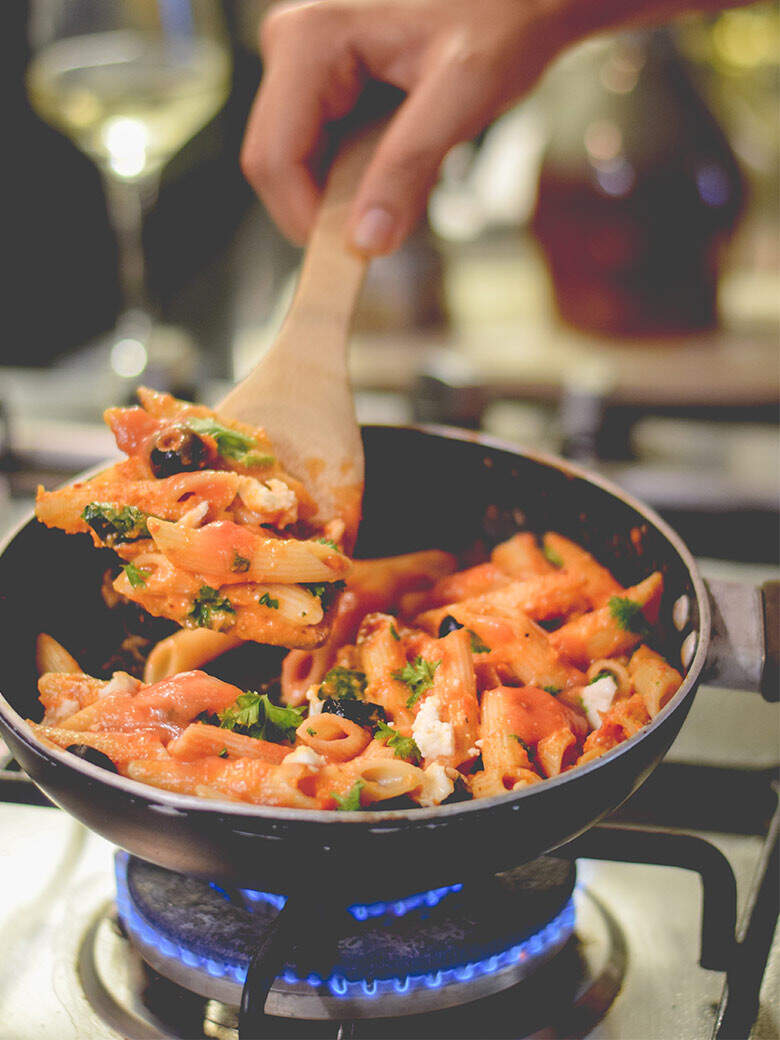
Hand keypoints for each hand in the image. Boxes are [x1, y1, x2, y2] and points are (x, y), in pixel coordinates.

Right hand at [241, 0, 565, 253]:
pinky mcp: (319, 89)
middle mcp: (291, 47)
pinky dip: (355, 181)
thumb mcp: (463, 94)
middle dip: (327, 208)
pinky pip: (318, 158)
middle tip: (394, 218)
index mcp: (309, 40)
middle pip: (276, 167)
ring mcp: (302, 69)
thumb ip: (410, 168)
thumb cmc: (499, 20)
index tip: (358, 254)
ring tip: (410, 173)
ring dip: (345, 196)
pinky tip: (399, 161)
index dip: (308, 219)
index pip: (274, 159)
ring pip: (295, 169)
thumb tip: (366, 241)